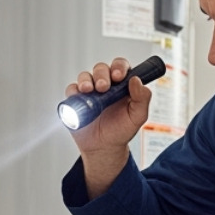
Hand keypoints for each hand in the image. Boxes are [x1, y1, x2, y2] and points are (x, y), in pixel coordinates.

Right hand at [64, 58, 151, 197]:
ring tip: (88, 90)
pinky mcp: (76, 100)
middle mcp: (105, 84)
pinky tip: (78, 97)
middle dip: (101, 74)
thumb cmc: (121, 130)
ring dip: (86, 80)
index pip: (120, 66)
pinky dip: (73, 91)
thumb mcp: (137, 116)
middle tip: (103, 87)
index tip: (118, 76)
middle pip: (101, 68)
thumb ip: (142, 99)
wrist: (104, 147)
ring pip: (85, 76)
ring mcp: (90, 91)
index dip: (119, 67)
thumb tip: (137, 81)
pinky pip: (71, 90)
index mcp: (122, 85)